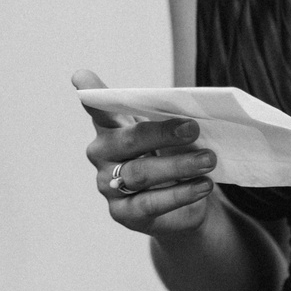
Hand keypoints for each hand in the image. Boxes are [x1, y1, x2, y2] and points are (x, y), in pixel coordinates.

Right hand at [72, 68, 218, 237]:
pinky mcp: (123, 212)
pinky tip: (202, 186)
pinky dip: (180, 194)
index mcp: (112, 128)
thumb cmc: (172, 157)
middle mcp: (103, 155)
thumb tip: (192, 111)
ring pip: (140, 173)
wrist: (184, 203)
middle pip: (128, 141)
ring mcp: (108, 185)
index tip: (82, 77)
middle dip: (160, 133)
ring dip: (178, 165)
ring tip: (209, 160)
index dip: (93, 95)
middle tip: (192, 128)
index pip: (101, 109)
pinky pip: (150, 203)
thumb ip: (172, 119)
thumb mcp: (172, 135)